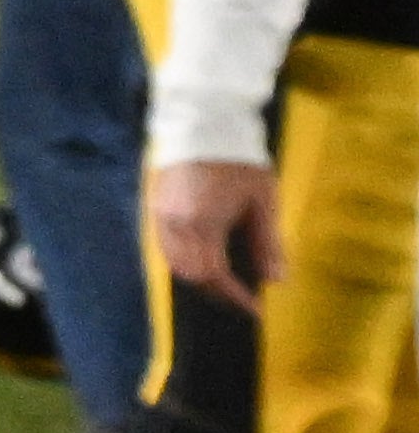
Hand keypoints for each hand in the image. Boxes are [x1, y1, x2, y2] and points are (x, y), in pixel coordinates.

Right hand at [153, 153, 278, 301]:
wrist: (204, 123)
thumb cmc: (239, 161)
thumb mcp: (263, 201)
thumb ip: (268, 243)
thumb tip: (275, 280)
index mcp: (203, 223)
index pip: (216, 275)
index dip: (236, 297)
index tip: (255, 309)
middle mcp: (176, 224)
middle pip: (191, 275)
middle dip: (217, 291)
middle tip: (242, 296)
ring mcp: (162, 216)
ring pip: (175, 264)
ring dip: (200, 278)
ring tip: (225, 280)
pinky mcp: (156, 207)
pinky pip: (167, 247)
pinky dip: (186, 261)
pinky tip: (206, 257)